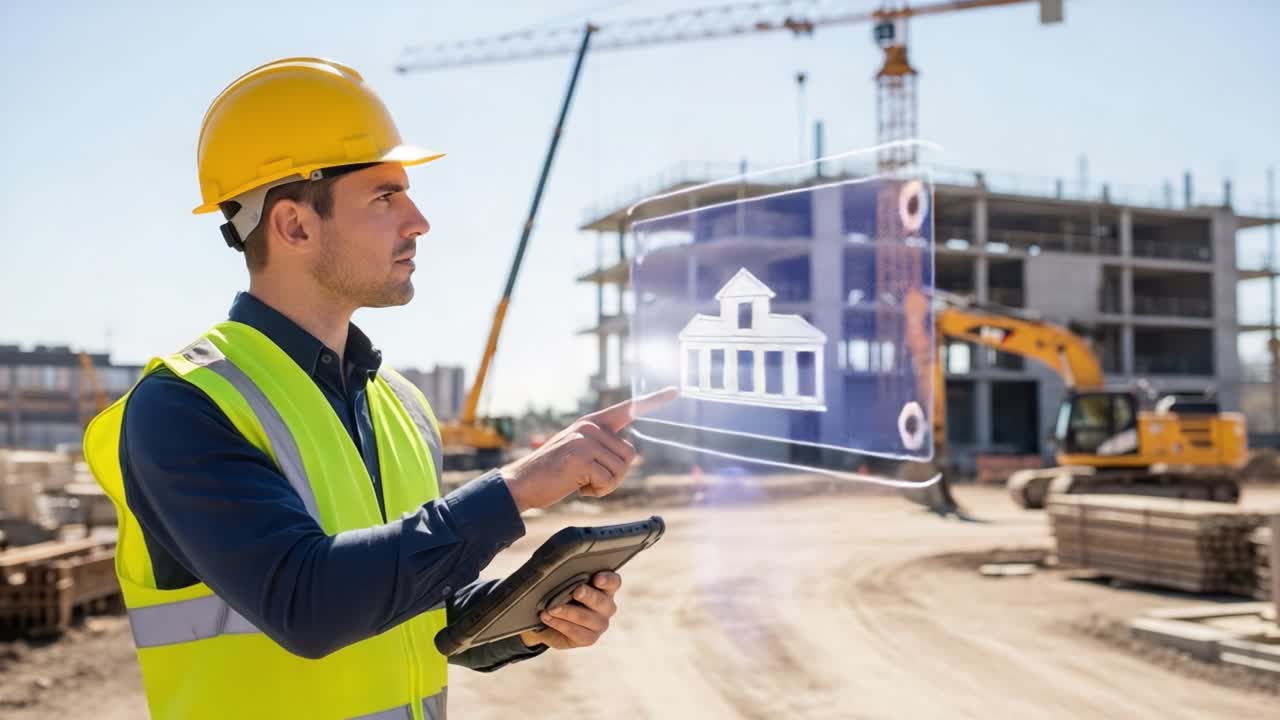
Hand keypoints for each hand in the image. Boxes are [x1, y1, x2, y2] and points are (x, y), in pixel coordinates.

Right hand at [502, 388, 676, 511]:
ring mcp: (586, 439)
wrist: (522, 483)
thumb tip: (632, 455)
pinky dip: (597, 491)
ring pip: (622, 470)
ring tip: (580, 480)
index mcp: (591, 423)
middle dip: (614, 474)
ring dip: (605, 484)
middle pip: (630, 455)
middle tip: (588, 477)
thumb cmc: (552, 473)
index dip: (653, 400)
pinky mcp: (582, 456)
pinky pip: (609, 481)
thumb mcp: (579, 452)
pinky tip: (577, 485)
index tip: (675, 390)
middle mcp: (590, 426)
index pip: (627, 409)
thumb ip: (603, 448)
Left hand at [520, 572, 620, 650]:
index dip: (607, 580)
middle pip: (601, 601)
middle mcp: (607, 607)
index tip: (597, 578)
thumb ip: (568, 576)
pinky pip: (575, 632)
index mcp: (606, 588)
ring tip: (551, 608)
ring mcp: (600, 624)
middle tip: (576, 591)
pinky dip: (559, 624)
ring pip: (586, 618)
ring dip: (567, 612)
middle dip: (587, 595)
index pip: (613, 582)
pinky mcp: (589, 639)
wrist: (549, 621)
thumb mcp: (565, 583)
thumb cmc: (560, 594)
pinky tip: (546, 617)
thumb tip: (558, 568)